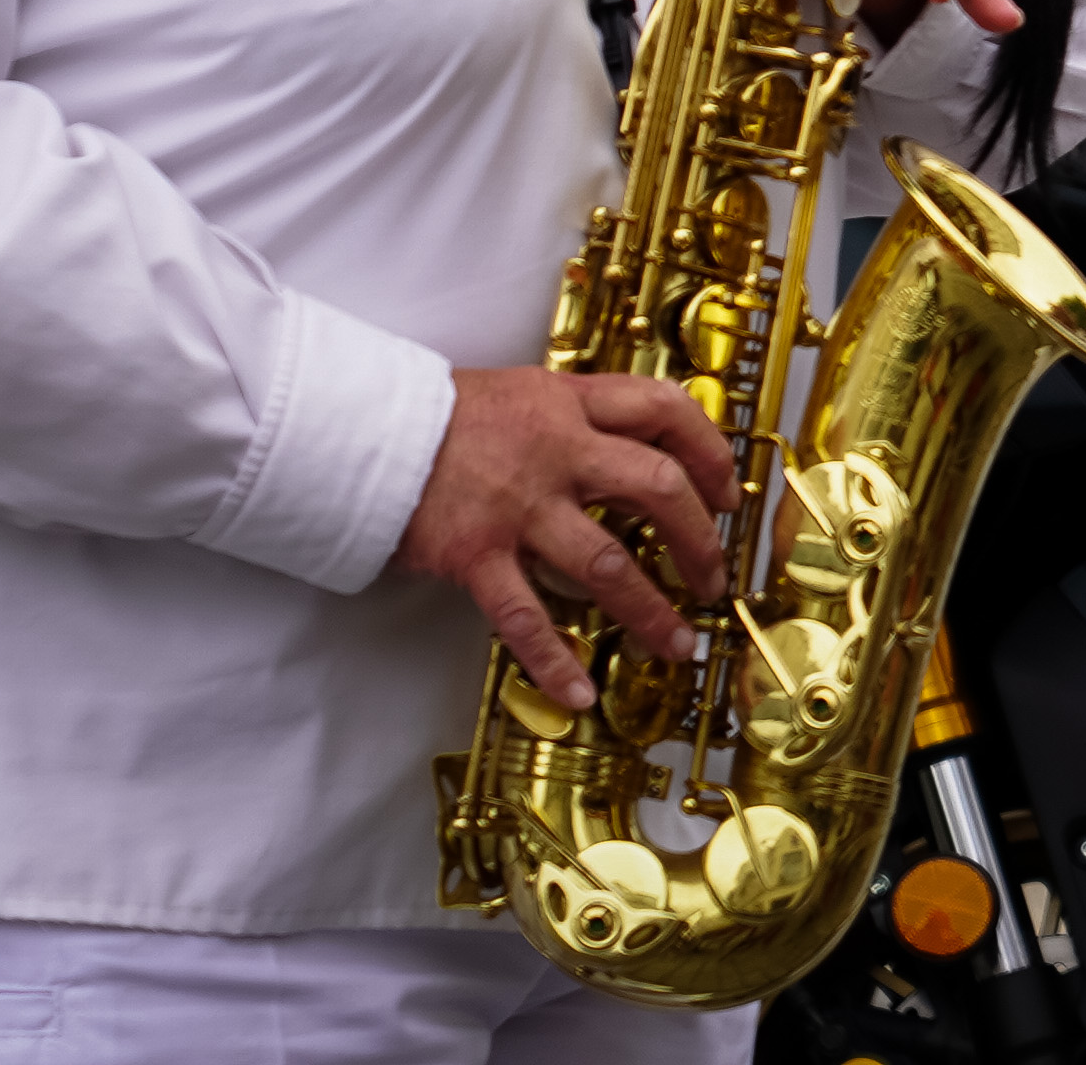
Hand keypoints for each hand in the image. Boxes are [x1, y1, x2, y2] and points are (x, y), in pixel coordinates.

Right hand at [393, 366, 739, 714]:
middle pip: (657, 489)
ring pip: (606, 562)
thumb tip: (625, 449)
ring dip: (649, 610)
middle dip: (699, 540)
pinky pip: (525, 616)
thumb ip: (571, 417)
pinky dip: (553, 660)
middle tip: (713, 577)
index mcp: (568, 403)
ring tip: (675, 644)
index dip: (708, 451)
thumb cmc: (436, 414)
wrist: (357, 429)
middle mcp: (555, 451)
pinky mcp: (475, 554)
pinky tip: (579, 692)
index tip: (728, 491)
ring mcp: (518, 506)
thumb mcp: (519, 392)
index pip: (664, 411)